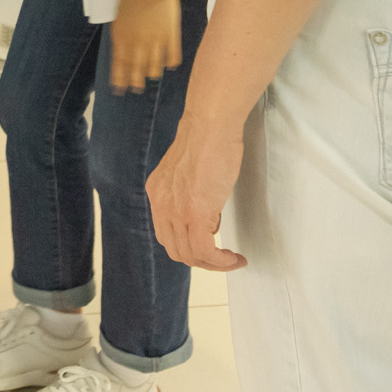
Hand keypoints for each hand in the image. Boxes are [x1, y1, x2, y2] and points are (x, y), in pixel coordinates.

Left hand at [108, 0, 182, 92]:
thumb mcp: (119, 16)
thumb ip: (120, 35)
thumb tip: (121, 52)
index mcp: (123, 36)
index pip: (120, 64)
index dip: (119, 79)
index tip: (118, 90)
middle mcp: (139, 42)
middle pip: (136, 69)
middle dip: (134, 82)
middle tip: (135, 90)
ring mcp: (157, 40)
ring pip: (154, 67)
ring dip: (151, 74)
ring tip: (149, 78)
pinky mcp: (172, 35)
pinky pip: (172, 56)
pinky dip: (170, 63)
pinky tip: (168, 66)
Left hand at [146, 110, 247, 271]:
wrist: (210, 126)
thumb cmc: (208, 140)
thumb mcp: (190, 172)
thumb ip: (190, 194)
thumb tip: (207, 216)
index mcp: (158, 193)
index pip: (165, 233)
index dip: (187, 245)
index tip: (209, 246)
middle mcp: (161, 205)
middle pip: (175, 249)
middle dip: (200, 261)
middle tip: (222, 259)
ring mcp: (177, 211)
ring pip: (190, 255)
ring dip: (213, 264)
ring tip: (232, 260)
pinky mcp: (196, 213)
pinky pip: (205, 250)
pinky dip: (221, 261)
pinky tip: (234, 258)